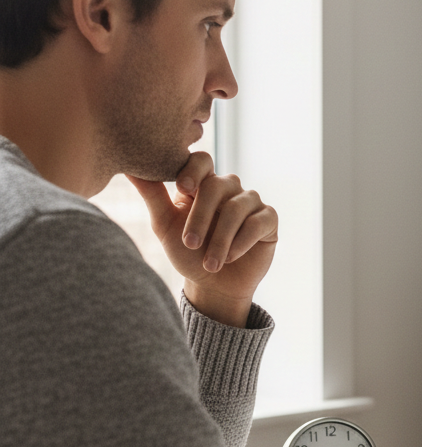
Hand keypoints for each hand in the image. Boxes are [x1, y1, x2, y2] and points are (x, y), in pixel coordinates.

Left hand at [127, 151, 277, 326]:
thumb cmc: (188, 253)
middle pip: (218, 186)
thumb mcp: (165, 225)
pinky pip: (258, 222)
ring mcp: (251, 202)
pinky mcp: (268, 219)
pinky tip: (230, 258)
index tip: (181, 188)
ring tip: (210, 264)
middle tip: (189, 244)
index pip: (201, 161)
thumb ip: (153, 196)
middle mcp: (229, 188)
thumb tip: (129, 169)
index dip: (193, 170)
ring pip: (237, 208)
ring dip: (221, 239)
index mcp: (203, 183)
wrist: (214, 286)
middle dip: (201, 217)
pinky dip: (242, 242)